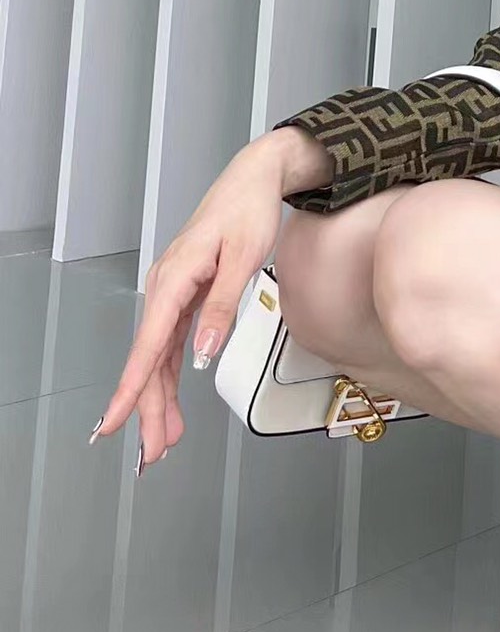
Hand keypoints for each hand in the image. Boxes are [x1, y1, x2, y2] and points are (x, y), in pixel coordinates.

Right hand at [89, 139, 288, 471]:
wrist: (254, 178)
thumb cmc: (249, 210)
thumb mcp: (243, 258)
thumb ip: (222, 308)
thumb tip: (201, 355)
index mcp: (173, 280)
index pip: (148, 347)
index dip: (130, 391)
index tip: (112, 424)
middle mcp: (165, 288)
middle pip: (150, 361)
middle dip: (148, 409)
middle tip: (153, 452)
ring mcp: (172, 292)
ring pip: (159, 356)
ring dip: (159, 398)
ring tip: (164, 440)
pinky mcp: (184, 293)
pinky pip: (170, 342)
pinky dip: (170, 373)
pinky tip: (171, 400)